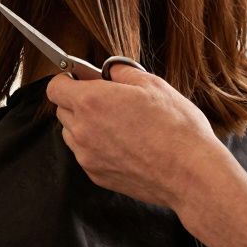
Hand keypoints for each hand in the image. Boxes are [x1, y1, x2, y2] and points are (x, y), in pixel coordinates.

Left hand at [45, 67, 233, 209]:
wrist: (191, 174)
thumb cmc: (176, 128)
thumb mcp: (152, 85)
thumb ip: (122, 73)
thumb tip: (110, 70)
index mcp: (91, 102)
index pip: (55, 87)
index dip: (66, 80)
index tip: (80, 79)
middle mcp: (82, 130)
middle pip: (62, 110)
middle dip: (77, 101)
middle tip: (106, 99)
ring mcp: (88, 156)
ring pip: (72, 134)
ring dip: (85, 126)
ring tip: (118, 124)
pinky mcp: (97, 176)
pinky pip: (86, 155)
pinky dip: (96, 148)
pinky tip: (124, 145)